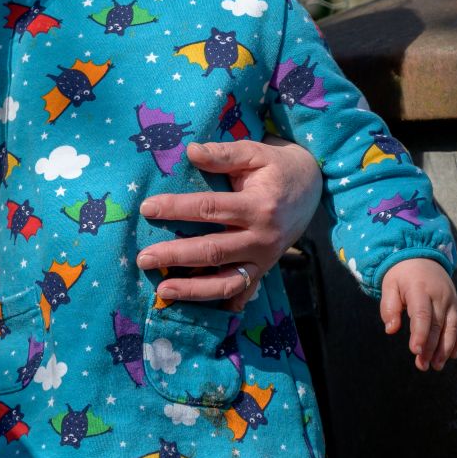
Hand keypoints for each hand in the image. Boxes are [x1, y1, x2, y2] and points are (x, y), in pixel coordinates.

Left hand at [135, 136, 322, 307]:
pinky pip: (242, 290)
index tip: (146, 209)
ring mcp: (265, 259)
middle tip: (143, 258)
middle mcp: (263, 238)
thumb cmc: (276, 167)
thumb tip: (190, 151)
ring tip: (162, 290)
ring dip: (194, 290)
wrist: (313, 186)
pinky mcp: (264, 269)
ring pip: (228, 281)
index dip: (176, 209)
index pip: (209, 209)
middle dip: (176, 256)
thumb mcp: (254, 152)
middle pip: (214, 251)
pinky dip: (220, 301)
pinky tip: (194, 307)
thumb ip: (223, 153)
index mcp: (258, 206)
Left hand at [382, 258, 456, 370]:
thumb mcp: (389, 285)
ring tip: (436, 365)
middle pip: (437, 325)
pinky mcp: (456, 307)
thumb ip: (389, 307)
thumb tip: (391, 330)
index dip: (420, 334)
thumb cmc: (401, 275)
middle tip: (422, 365)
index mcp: (420, 289)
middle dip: (431, 348)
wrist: (422, 258)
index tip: (415, 351)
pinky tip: (451, 356)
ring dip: (445, 349)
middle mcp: (440, 296)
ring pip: (452, 328)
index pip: (422, 315)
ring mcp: (451, 302)